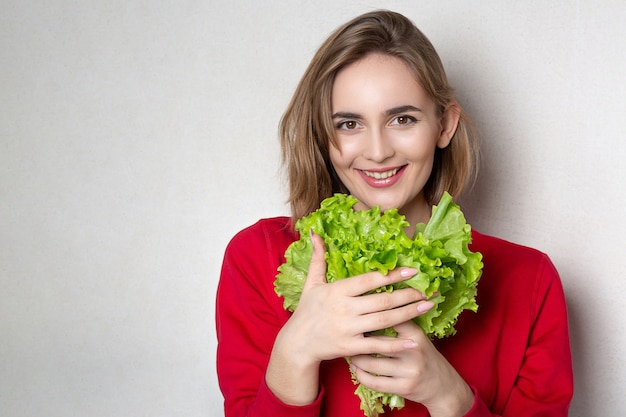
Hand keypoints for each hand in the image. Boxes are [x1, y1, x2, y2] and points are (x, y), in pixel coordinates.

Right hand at [266, 231, 432, 404]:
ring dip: (409, 314)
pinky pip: (377, 345)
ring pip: (384, 321)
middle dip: (408, 295)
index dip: (392, 274)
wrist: (297, 343)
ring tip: (427, 307)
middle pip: (383, 300)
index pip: (369, 280)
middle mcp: (344, 309)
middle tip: (428, 291)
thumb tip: (313, 232)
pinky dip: (396, 344)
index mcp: (337, 291)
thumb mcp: (311, 283)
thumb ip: (318, 258)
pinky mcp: (351, 347)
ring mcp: (348, 329)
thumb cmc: (307, 311)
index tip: (412, 270)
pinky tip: (414, 340)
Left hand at [349, 321, 474, 416]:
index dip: (368, 316)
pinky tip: (355, 369)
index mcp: (414, 332)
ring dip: (356, 359)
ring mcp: (408, 370)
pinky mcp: (404, 387)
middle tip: (344, 334)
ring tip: (348, 352)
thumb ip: (398, 321)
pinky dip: (361, 375)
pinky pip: (375, 382)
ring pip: (372, 363)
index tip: (353, 314)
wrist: (442, 385)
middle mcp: (412, 350)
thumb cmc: (423, 355)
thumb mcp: (416, 335)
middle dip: (358, 339)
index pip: (389, 318)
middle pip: (376, 341)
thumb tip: (371, 301)